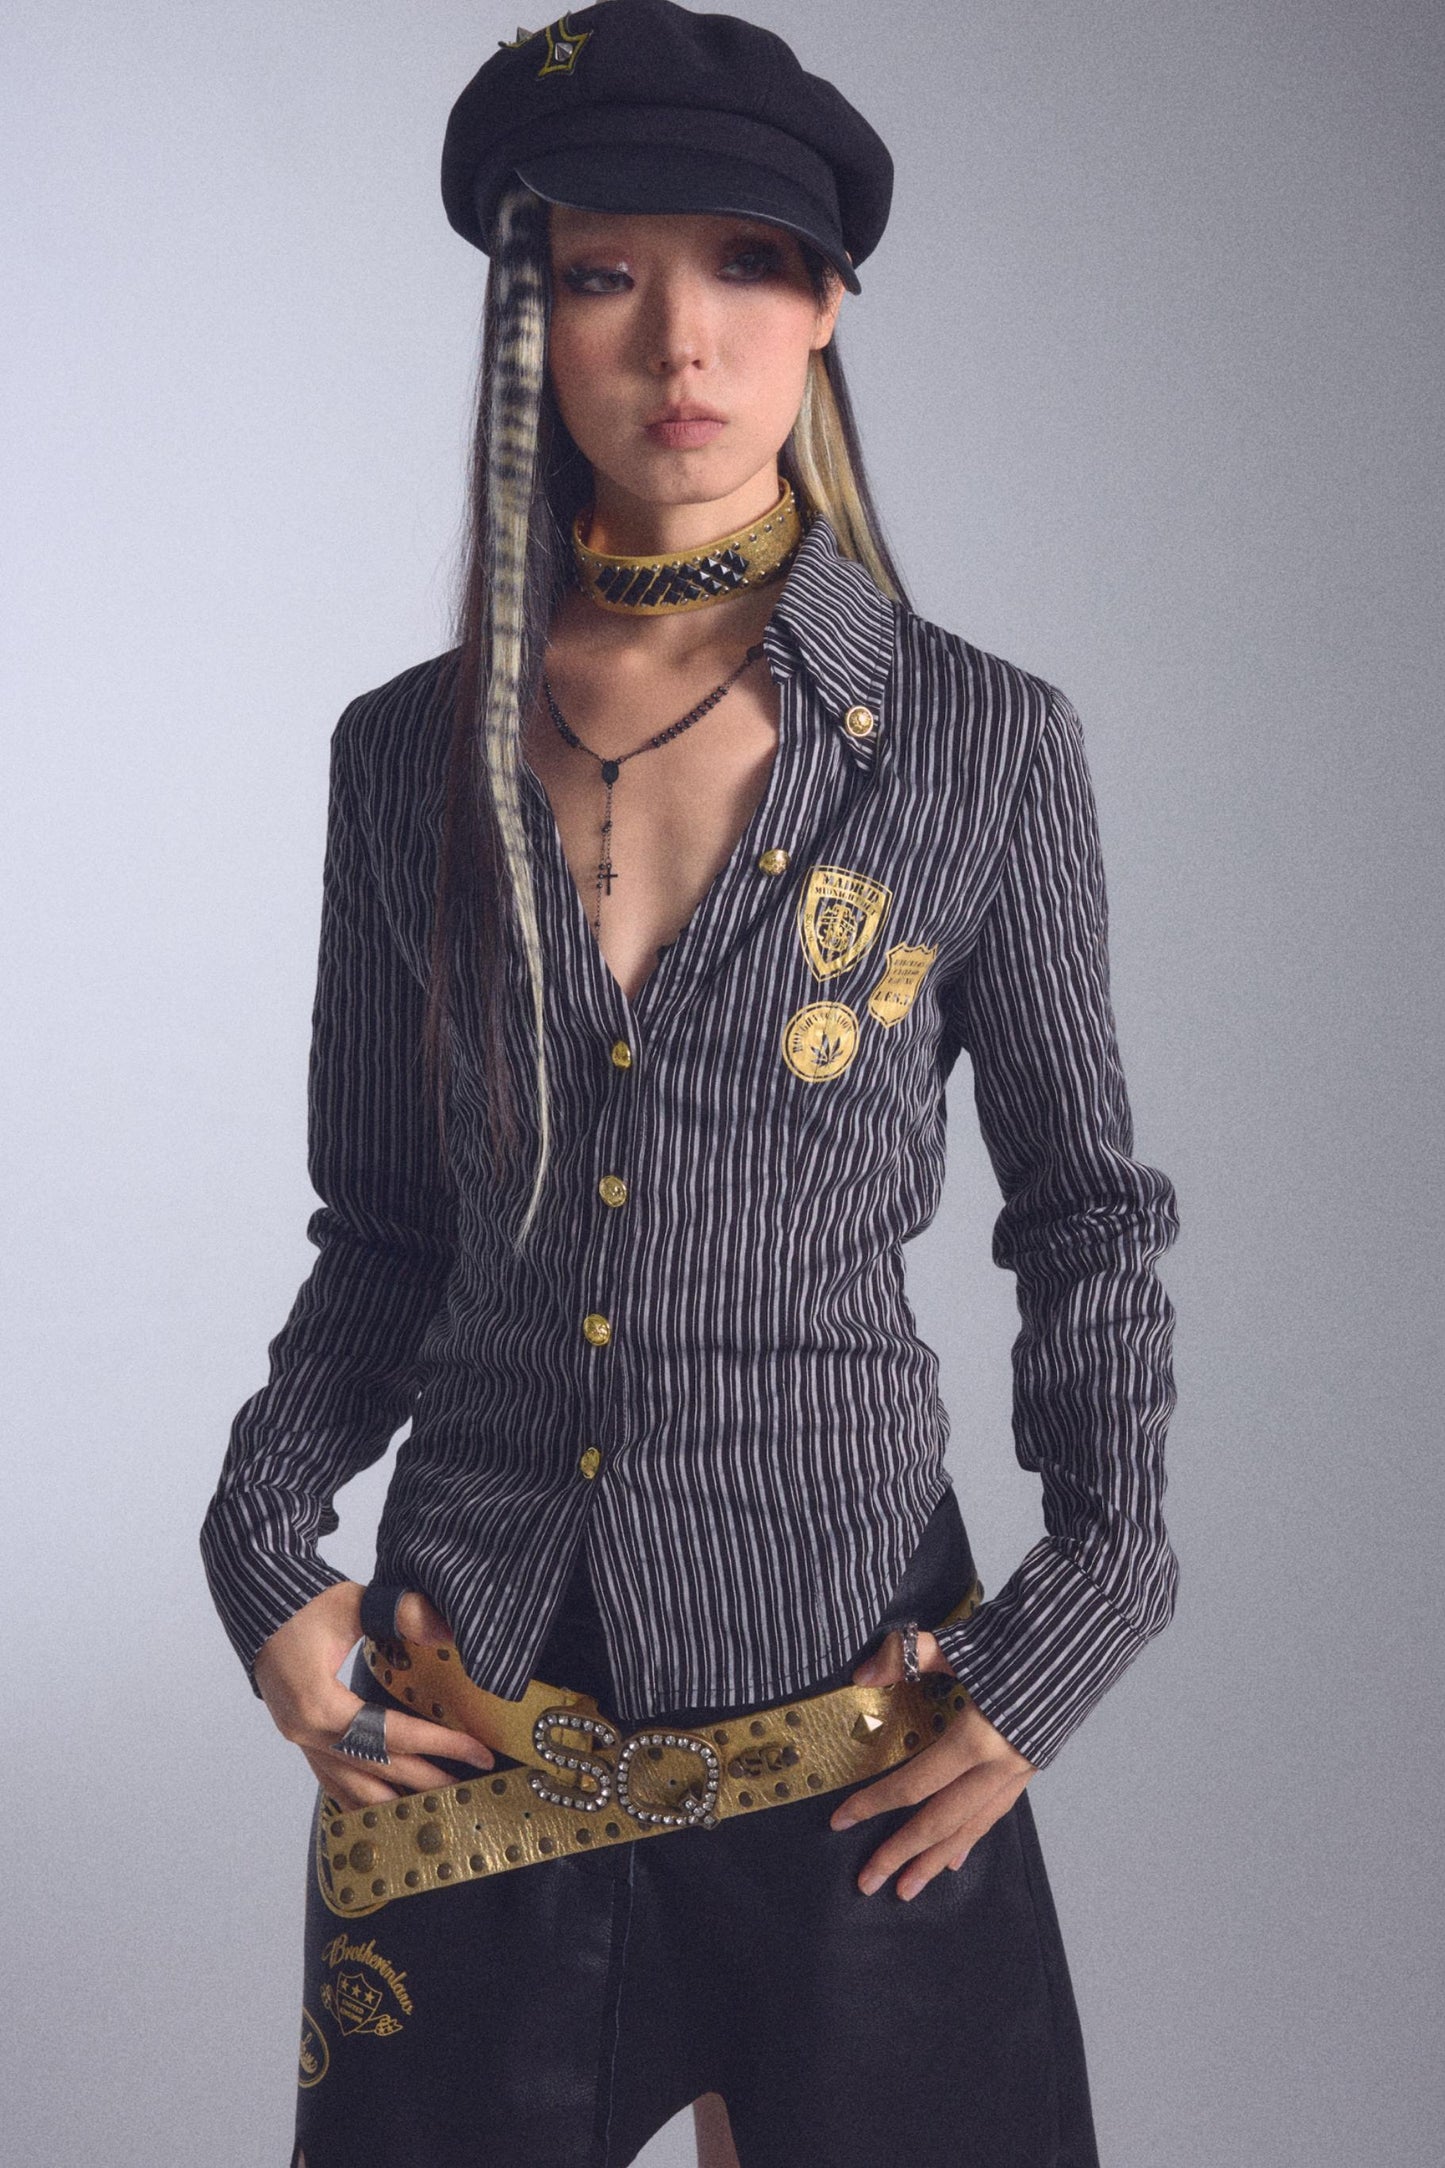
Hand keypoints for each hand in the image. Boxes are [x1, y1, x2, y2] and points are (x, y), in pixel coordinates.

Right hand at [252, 1580, 497, 1810]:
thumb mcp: (353, 1604)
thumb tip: (447, 1630)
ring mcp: (301, 1742)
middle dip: (427, 1781)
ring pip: (354, 1787)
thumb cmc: (302, 1605)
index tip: (479, 1754)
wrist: (256, 1606)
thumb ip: (402, 1614)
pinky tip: (386, 1809)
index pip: (394, 1735)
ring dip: (396, 1799)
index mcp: (320, 1705)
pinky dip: (363, 1797)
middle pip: (378, 1768)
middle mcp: (308, 1734)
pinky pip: (334, 1781)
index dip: (441, 1745)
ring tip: (435, 1806)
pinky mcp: (302, 1740)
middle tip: (469, 1789)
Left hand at [827, 1625, 1034, 1900]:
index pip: (915, 1784)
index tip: (840, 1821)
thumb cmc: (1019, 1636)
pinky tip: (953, 1859)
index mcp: (977, 1737)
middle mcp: (999, 1766)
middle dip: (902, 1854)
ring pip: (971, 1827)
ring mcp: (1019, 1771)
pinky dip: (971, 1838)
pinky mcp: (1030, 1767)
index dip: (874, 1803)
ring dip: (935, 1860)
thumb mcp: (958, 1644)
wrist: (1083, 1635)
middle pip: (941, 1821)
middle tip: (867, 1883)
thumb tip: (859, 1675)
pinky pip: (995, 1814)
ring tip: (907, 1889)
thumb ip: (906, 1656)